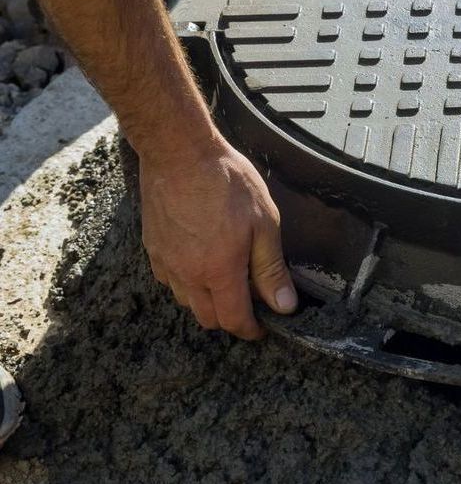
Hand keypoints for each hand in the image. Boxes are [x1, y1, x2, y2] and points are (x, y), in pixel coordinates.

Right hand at [140, 135, 296, 338]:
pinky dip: (187, 282)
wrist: (179, 153)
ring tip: (227, 278)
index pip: (233, 320)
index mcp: (218, 272)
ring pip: (186, 300)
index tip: (263, 327)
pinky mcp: (152, 248)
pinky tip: (201, 261)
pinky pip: (169, 280)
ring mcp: (165, 262)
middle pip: (208, 317)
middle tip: (250, 300)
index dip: (250, 329)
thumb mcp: (264, 222)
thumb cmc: (226, 182)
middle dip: (230, 317)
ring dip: (207, 300)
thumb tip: (284, 305)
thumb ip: (271, 269)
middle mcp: (187, 275)